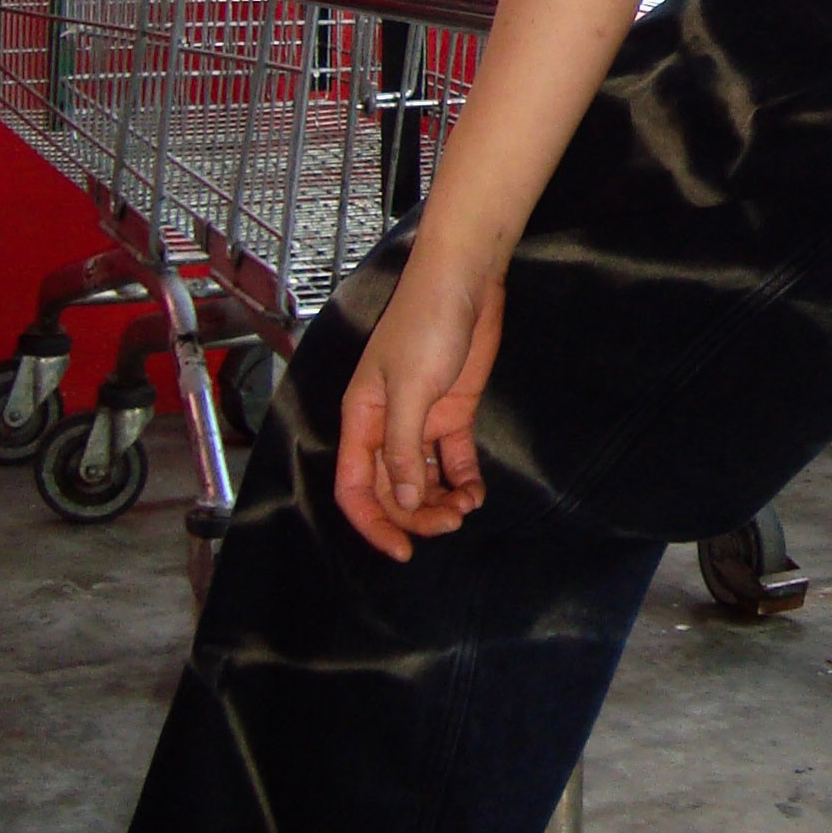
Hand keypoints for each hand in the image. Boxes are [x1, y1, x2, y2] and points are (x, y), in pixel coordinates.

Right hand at [333, 259, 504, 561]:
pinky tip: (476, 492)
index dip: (374, 524)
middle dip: (416, 516)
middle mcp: (387, 426)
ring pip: (422, 479)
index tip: (402, 551)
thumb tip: (400, 503)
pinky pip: (452, 459)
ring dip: (440, 501)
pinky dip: (462, 479)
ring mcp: (421, 419)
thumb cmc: (426, 326)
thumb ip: (403, 449)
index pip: (355, 488)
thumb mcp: (410, 390)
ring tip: (466, 507)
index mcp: (362, 420)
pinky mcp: (453, 411)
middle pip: (391, 489)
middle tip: (449, 524)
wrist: (466, 280)